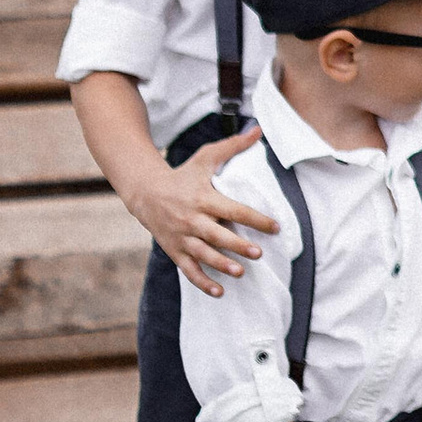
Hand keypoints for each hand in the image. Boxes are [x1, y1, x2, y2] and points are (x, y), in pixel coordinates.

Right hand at [136, 130, 275, 294]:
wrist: (146, 192)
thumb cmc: (183, 174)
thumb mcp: (206, 157)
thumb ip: (233, 146)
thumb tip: (258, 129)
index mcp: (203, 197)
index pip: (233, 210)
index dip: (255, 218)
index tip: (275, 226)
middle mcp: (192, 219)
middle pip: (217, 234)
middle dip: (236, 245)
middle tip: (258, 253)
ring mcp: (182, 237)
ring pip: (202, 254)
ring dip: (221, 264)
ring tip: (240, 272)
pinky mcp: (175, 250)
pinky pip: (189, 269)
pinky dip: (202, 282)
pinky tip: (219, 292)